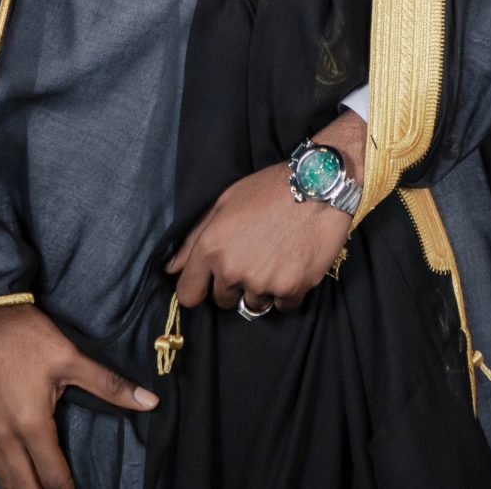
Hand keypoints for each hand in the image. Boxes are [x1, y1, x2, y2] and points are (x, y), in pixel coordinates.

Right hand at [0, 303, 156, 488]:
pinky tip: (15, 469)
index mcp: (30, 425)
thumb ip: (109, 386)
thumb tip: (150, 401)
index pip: (52, 475)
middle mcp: (2, 437)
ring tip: (41, 487)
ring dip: (22, 485)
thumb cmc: (26, 337)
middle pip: (23, 486)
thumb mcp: (72, 359)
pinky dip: (3, 471)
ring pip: (2, 477)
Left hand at [165, 111, 362, 312]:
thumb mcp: (224, 202)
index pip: (189, 294)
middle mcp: (233, 269)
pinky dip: (288, 291)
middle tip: (255, 258)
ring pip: (255, 303)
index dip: (199, 288)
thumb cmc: (270, 188)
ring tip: (278, 258)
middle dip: (235, 284)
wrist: (320, 185)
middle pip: (223, 300)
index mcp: (212, 248)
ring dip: (263, 288)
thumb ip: (192, 239)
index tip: (211, 282)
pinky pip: (283, 304)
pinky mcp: (292, 288)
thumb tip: (170, 268)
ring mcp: (263, 282)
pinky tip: (294, 265)